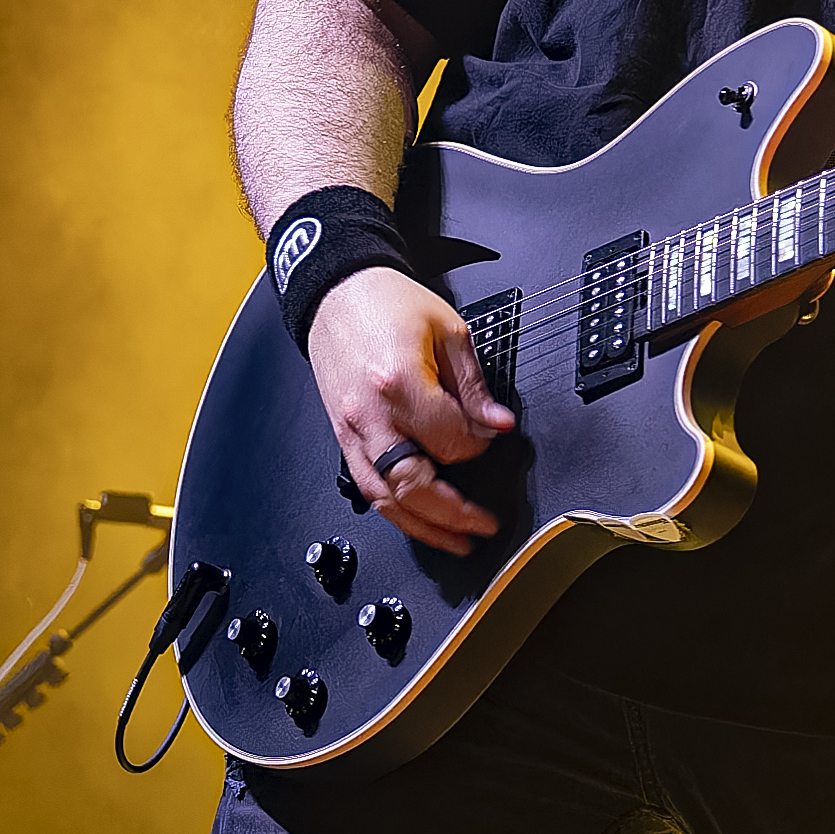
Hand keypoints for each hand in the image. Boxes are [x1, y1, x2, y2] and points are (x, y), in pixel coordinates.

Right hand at [307, 268, 516, 553]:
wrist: (337, 292)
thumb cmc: (387, 303)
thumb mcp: (449, 330)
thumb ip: (475, 386)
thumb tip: (497, 425)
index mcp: (400, 382)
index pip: (450, 442)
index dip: (478, 447)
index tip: (490, 439)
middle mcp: (371, 414)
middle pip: (414, 485)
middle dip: (453, 514)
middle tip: (483, 526)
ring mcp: (351, 430)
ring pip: (385, 499)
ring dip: (423, 527)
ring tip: (454, 541)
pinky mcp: (342, 436)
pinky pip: (367, 488)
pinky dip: (394, 512)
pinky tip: (417, 522)